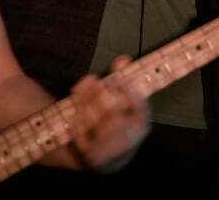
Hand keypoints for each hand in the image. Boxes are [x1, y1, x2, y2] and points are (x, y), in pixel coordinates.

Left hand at [69, 56, 149, 170]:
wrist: (106, 158)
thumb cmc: (117, 123)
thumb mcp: (125, 105)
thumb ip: (124, 82)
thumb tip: (123, 59)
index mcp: (141, 125)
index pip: (139, 107)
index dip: (128, 90)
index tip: (116, 75)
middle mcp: (129, 140)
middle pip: (114, 116)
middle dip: (101, 96)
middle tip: (95, 81)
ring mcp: (109, 151)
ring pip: (95, 125)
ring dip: (85, 104)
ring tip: (81, 91)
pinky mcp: (91, 157)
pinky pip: (82, 135)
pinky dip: (78, 121)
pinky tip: (77, 110)